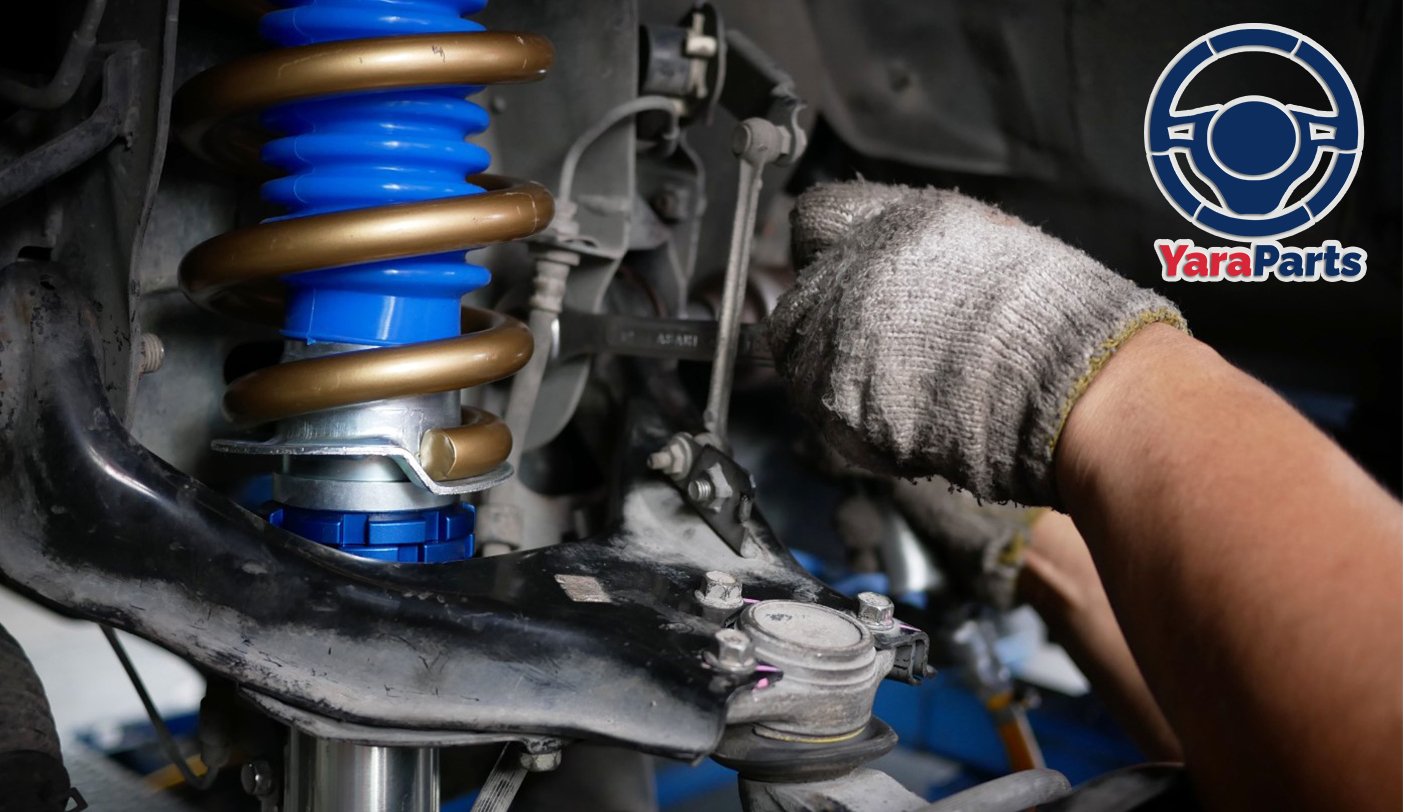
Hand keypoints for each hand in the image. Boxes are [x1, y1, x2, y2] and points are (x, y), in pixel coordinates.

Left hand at [768, 181, 1184, 505]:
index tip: (841, 275)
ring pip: (798, 359)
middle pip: (794, 298)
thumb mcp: (983, 244)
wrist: (1074, 386)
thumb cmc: (1054, 320)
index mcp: (892, 220)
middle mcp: (852, 270)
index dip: (826, 252)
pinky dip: (849, 419)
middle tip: (874, 351)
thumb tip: (881, 264)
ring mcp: (838, 335)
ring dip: (831, 374)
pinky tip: (903, 419)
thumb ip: (913, 248)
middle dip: (822, 323)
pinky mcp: (837, 400)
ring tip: (897, 391)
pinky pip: (822, 410)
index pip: (812, 220)